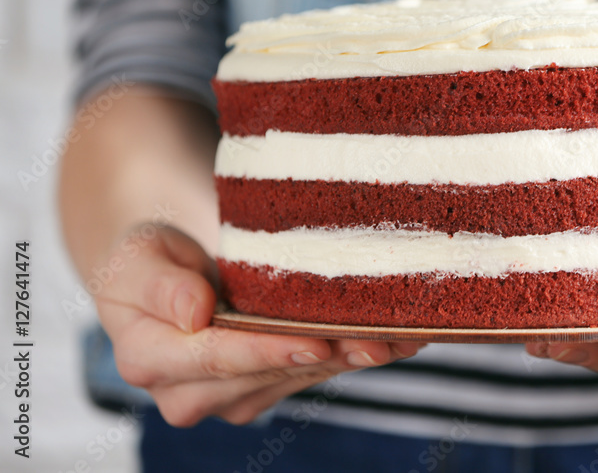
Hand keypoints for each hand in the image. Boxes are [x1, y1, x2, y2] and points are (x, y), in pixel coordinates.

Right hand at [97, 224, 421, 426]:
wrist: (165, 276)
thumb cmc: (151, 260)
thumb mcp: (139, 256)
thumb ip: (159, 284)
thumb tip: (195, 313)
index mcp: (149, 360)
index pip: (218, 357)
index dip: (270, 350)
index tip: (318, 342)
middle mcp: (189, 393)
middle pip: (270, 373)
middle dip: (328, 355)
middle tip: (381, 338)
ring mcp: (231, 397)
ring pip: (301, 378)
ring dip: (352, 358)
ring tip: (402, 337)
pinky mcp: (264, 390)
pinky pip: (313, 375)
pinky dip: (352, 355)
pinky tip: (395, 340)